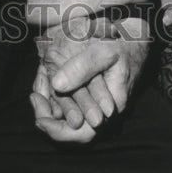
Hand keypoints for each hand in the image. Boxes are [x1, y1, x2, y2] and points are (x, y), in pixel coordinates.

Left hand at [31, 15, 149, 142]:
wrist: (137, 39)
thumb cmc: (124, 44)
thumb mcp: (105, 51)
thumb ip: (83, 67)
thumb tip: (56, 84)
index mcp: (110, 108)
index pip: (81, 133)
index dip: (58, 130)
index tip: (39, 117)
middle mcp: (103, 112)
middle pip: (71, 129)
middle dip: (48, 117)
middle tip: (34, 97)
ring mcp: (97, 104)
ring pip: (68, 117)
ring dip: (50, 105)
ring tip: (38, 86)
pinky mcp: (90, 95)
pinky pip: (70, 104)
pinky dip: (55, 96)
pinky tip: (45, 79)